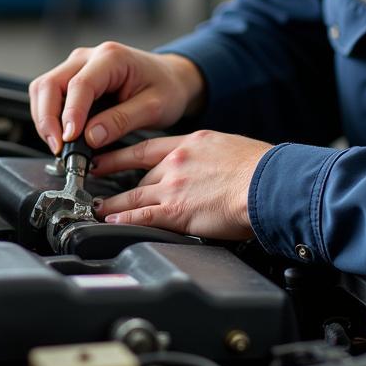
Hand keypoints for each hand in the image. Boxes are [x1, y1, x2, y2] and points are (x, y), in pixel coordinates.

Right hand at [28, 43, 204, 154]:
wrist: (172, 78)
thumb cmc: (166, 88)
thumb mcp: (154, 107)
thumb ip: (122, 121)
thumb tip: (91, 137)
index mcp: (112, 57)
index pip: (79, 85)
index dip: (70, 115)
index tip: (68, 140)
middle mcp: (89, 56)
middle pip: (50, 84)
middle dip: (47, 120)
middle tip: (57, 150)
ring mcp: (78, 65)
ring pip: (44, 89)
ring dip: (45, 119)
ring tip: (59, 148)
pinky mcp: (73, 77)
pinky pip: (50, 95)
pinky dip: (50, 117)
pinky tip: (62, 137)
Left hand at [90, 130, 272, 240]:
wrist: (267, 183)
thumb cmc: (261, 169)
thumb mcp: (231, 149)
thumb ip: (212, 157)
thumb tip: (212, 168)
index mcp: (192, 142)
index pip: (148, 147)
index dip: (123, 153)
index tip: (106, 156)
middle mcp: (177, 161)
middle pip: (139, 174)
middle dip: (118, 182)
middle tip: (97, 187)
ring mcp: (175, 186)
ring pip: (133, 195)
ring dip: (113, 204)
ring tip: (98, 210)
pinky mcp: (177, 211)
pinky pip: (141, 216)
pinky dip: (123, 220)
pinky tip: (112, 223)